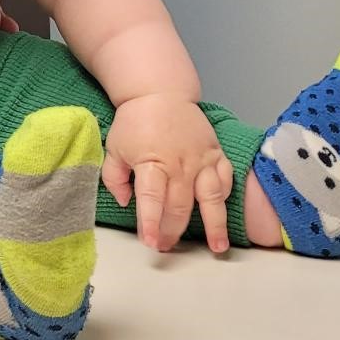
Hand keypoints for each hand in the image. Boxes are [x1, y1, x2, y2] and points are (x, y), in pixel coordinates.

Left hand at [104, 93, 234, 252]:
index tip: (150, 243)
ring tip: (217, 247)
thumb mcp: (115, 146)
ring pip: (211, 198)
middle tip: (166, 248)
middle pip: (179, 205)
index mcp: (152, 162)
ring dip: (215, 225)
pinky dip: (225, 196)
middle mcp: (180, 165)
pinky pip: (225, 179)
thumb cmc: (135, 122)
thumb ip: (114, 176)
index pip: (152, 199)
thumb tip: (124, 202)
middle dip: (173, 230)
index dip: (151, 222)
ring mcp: (202, 160)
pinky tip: (222, 211)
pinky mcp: (216, 154)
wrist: (160, 92)